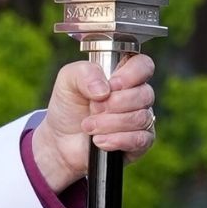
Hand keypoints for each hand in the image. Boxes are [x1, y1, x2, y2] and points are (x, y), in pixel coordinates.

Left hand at [29, 55, 156, 191]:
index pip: (144, 65)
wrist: (61, 139)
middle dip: (114, 103)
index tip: (111, 85)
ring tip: (89, 126)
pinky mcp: (139, 142)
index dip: (131, 74)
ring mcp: (140, 119)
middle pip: (145, 94)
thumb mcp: (68, 80)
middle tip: (93, 108)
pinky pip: (141, 139)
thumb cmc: (69, 105)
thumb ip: (84, 73)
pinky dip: (117, 140)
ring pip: (141, 118)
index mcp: (123, 74)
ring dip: (110, 123)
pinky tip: (99, 140)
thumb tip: (105, 89)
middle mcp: (136, 95)